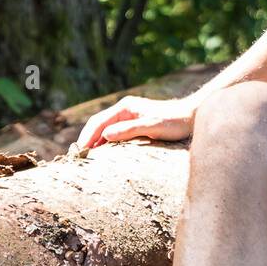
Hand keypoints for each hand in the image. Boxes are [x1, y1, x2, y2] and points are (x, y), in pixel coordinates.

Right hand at [76, 95, 196, 148]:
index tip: (78, 152)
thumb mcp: (152, 127)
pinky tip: (101, 154)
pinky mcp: (134, 125)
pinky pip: (113, 134)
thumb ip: (129, 130)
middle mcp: (124, 109)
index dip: (87, 137)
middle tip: (75, 157)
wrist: (192, 117)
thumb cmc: (175, 121)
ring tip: (84, 158)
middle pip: (98, 124)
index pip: (98, 122)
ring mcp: (128, 117)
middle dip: (86, 139)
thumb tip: (105, 135)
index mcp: (126, 107)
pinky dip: (104, 143)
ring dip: (94, 142)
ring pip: (104, 129)